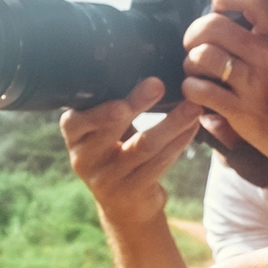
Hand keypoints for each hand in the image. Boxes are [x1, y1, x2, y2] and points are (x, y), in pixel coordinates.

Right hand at [60, 77, 202, 227]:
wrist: (124, 206)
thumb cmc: (115, 152)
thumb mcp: (104, 130)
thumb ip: (112, 103)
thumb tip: (143, 61)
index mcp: (74, 135)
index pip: (76, 121)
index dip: (99, 111)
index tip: (122, 100)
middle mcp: (84, 158)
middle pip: (112, 129)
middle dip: (137, 105)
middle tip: (158, 84)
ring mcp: (107, 178)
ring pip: (144, 146)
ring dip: (172, 123)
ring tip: (192, 106)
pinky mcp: (132, 192)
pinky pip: (160, 163)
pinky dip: (179, 141)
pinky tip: (193, 126)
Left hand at [179, 0, 267, 187]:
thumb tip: (228, 21)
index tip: (218, 6)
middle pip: (212, 25)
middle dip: (193, 33)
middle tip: (193, 45)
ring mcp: (255, 84)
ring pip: (201, 56)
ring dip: (190, 63)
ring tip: (196, 72)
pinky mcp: (242, 112)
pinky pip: (199, 91)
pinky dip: (191, 90)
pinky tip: (199, 94)